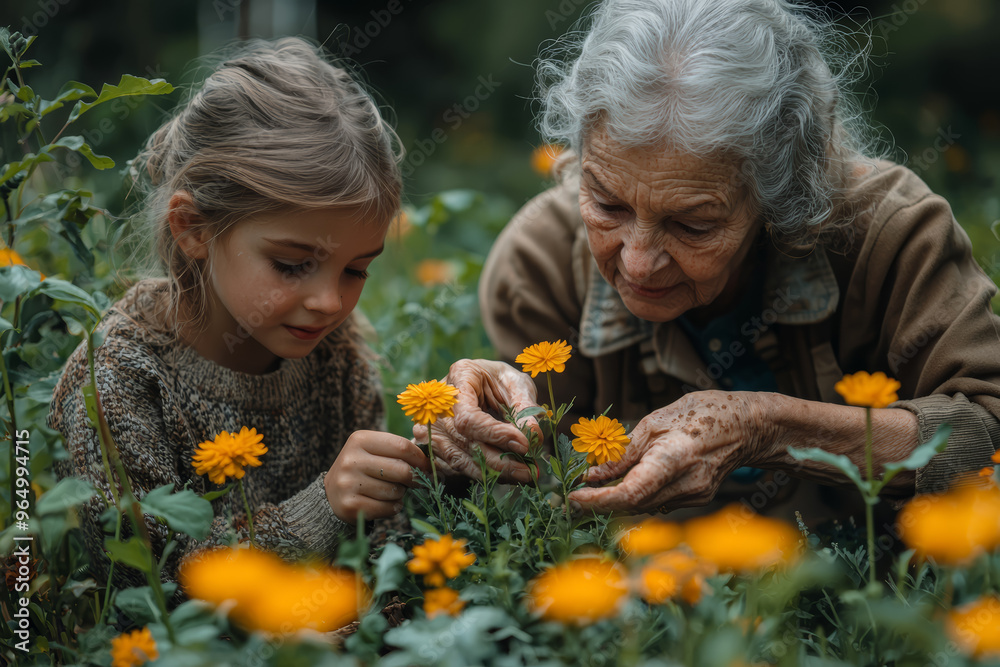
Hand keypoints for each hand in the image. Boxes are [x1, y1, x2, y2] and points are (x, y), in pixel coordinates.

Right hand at [326, 430, 430, 522]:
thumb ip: (398, 450)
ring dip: (400, 494)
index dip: (420, 458)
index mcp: (359, 439)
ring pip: (395, 491)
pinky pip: (387, 508)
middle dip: (414, 478)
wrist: (332, 494)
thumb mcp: (374, 451)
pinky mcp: (350, 506)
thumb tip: (430, 461)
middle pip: (401, 469)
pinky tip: (385, 503)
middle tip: (415, 482)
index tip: (426, 466)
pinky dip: (393, 508)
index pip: (401, 446)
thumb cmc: (362, 469)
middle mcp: (351, 460)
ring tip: (391, 491)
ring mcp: (348, 483)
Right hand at [413, 359, 541, 482]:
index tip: (524, 445)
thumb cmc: (500, 381)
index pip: (469, 417)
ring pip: (460, 461)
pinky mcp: (435, 448)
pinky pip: (456, 469)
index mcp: (459, 377)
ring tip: (522, 475)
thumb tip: (533, 434)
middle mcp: (439, 405)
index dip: (495, 435)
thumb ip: (525, 406)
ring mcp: (432, 428)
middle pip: (465, 443)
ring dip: (494, 473)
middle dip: (500, 462)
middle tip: (530, 471)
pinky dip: (484, 474)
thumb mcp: (517, 384)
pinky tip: (507, 475)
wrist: (484, 385)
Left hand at [569, 391, 771, 513]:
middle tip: (572, 496)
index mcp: (674, 458)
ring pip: (644, 505)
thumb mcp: (657, 421)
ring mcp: (695, 495)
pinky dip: (639, 494)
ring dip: (617, 499)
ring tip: (594, 487)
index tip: (573, 498)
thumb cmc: (703, 413)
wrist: (748, 426)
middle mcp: (686, 484)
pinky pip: (658, 501)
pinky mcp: (697, 499)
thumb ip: (625, 452)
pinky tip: (631, 480)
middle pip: (633, 504)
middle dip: (600, 502)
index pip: (630, 493)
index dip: (598, 501)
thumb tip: (593, 476)